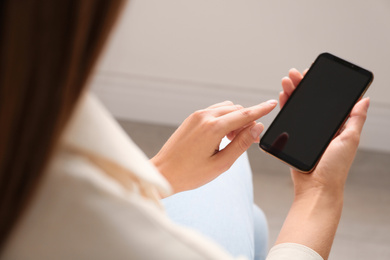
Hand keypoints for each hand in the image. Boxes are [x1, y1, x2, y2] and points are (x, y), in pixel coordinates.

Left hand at [151, 100, 277, 194]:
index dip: (261, 109)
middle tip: (250, 140)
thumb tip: (257, 128)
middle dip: (247, 121)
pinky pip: (214, 111)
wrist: (164, 172)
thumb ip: (241, 144)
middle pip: (236, 110)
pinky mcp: (192, 118)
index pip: (244, 114)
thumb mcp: (221, 163)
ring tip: (233, 140)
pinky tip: (222, 135)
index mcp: (213, 128)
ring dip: (235, 119)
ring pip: (226, 108)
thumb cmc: (190, 173)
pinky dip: (224, 118)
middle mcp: (205, 117)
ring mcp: (196, 116)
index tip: (272, 104)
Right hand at [276, 68, 369, 258]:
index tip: (314, 73)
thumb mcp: (349, 141)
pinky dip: (285, 107)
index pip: (328, 100)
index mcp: (337, 125)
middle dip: (302, 85)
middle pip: (311, 101)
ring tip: (286, 81)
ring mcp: (307, 132)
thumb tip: (364, 99)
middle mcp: (322, 127)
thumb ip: (355, 119)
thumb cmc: (334, 168)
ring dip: (292, 93)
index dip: (320, 85)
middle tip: (296, 74)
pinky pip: (288, 120)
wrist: (315, 188)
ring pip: (298, 107)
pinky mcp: (294, 138)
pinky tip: (283, 97)